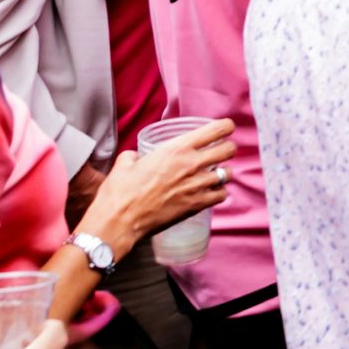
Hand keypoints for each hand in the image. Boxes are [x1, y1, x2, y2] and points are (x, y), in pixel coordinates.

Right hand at [77, 116, 232, 240]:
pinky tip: (210, 192)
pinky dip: (219, 192)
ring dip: (223, 173)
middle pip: (229, 150)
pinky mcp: (197, 205)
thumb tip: (136, 157)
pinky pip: (221, 195)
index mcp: (176, 149)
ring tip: (214, 174)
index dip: (225, 127)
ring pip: (228, 173)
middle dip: (227, 149)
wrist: (119, 221)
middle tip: (221, 152)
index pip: (216, 130)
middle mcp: (191, 164)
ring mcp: (196, 186)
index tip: (225, 128)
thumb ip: (135, 155)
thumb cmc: (119, 192)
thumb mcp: (124, 163)